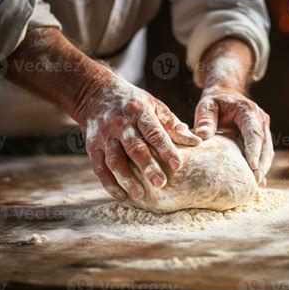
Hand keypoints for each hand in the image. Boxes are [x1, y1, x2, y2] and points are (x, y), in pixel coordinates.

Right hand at [78, 77, 201, 200]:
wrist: (95, 93)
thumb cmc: (133, 103)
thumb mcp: (154, 105)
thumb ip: (172, 125)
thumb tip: (196, 142)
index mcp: (138, 111)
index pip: (154, 132)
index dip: (166, 148)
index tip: (177, 165)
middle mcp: (120, 124)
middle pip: (134, 147)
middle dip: (147, 166)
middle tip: (160, 183)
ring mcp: (104, 136)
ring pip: (114, 160)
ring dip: (126, 178)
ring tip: (139, 194)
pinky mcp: (92, 147)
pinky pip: (99, 168)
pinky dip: (109, 183)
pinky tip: (122, 196)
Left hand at [194, 85, 273, 183]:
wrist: (225, 94)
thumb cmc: (215, 101)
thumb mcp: (206, 105)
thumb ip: (205, 119)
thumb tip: (202, 136)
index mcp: (248, 111)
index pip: (254, 132)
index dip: (254, 149)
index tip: (252, 166)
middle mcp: (260, 120)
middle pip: (264, 145)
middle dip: (261, 164)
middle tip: (254, 181)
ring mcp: (263, 129)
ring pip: (267, 151)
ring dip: (263, 168)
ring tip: (255, 185)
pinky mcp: (261, 138)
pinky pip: (263, 153)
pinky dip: (260, 166)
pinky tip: (256, 181)